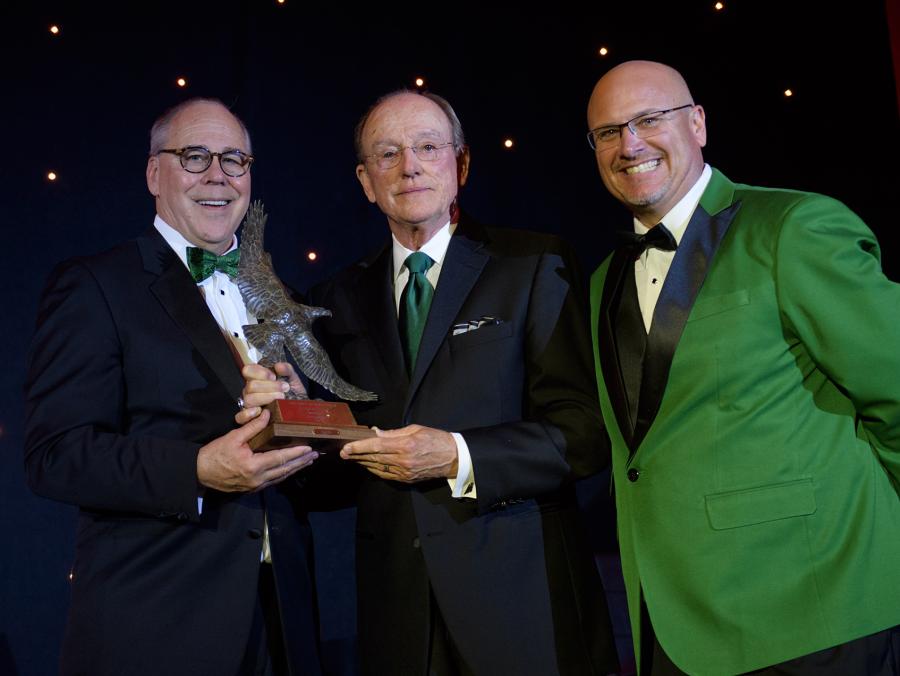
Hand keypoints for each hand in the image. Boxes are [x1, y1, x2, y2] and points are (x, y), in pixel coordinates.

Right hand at [197, 409, 317, 491]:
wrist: (199, 473)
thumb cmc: (215, 454)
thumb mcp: (233, 437)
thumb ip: (252, 427)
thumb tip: (267, 414)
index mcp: (254, 466)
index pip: (281, 458)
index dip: (297, 453)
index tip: (309, 448)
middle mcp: (258, 479)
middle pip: (285, 470)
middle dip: (301, 462)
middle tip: (315, 455)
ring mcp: (255, 485)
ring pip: (280, 477)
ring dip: (295, 469)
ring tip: (307, 461)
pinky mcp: (252, 488)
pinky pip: (273, 481)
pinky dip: (283, 473)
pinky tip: (290, 468)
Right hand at [236, 362, 306, 424]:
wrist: (298, 411)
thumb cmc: (293, 394)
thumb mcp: (293, 379)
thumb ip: (287, 369)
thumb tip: (278, 366)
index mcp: (257, 378)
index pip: (247, 370)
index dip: (260, 372)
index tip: (274, 377)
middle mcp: (250, 391)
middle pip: (251, 386)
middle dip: (270, 386)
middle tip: (285, 388)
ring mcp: (249, 405)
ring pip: (249, 399)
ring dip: (266, 398)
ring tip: (281, 398)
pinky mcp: (250, 419)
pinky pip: (240, 417)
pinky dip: (249, 414)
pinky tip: (264, 411)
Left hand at [340, 425, 457, 482]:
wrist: (453, 457)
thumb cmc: (435, 439)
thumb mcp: (415, 429)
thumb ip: (393, 433)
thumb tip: (376, 433)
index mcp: (405, 445)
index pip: (376, 446)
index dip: (359, 447)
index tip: (347, 447)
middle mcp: (403, 460)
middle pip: (374, 458)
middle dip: (356, 456)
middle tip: (343, 453)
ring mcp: (405, 472)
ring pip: (378, 468)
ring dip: (363, 463)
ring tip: (352, 458)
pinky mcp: (407, 479)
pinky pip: (386, 475)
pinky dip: (375, 470)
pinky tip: (368, 465)